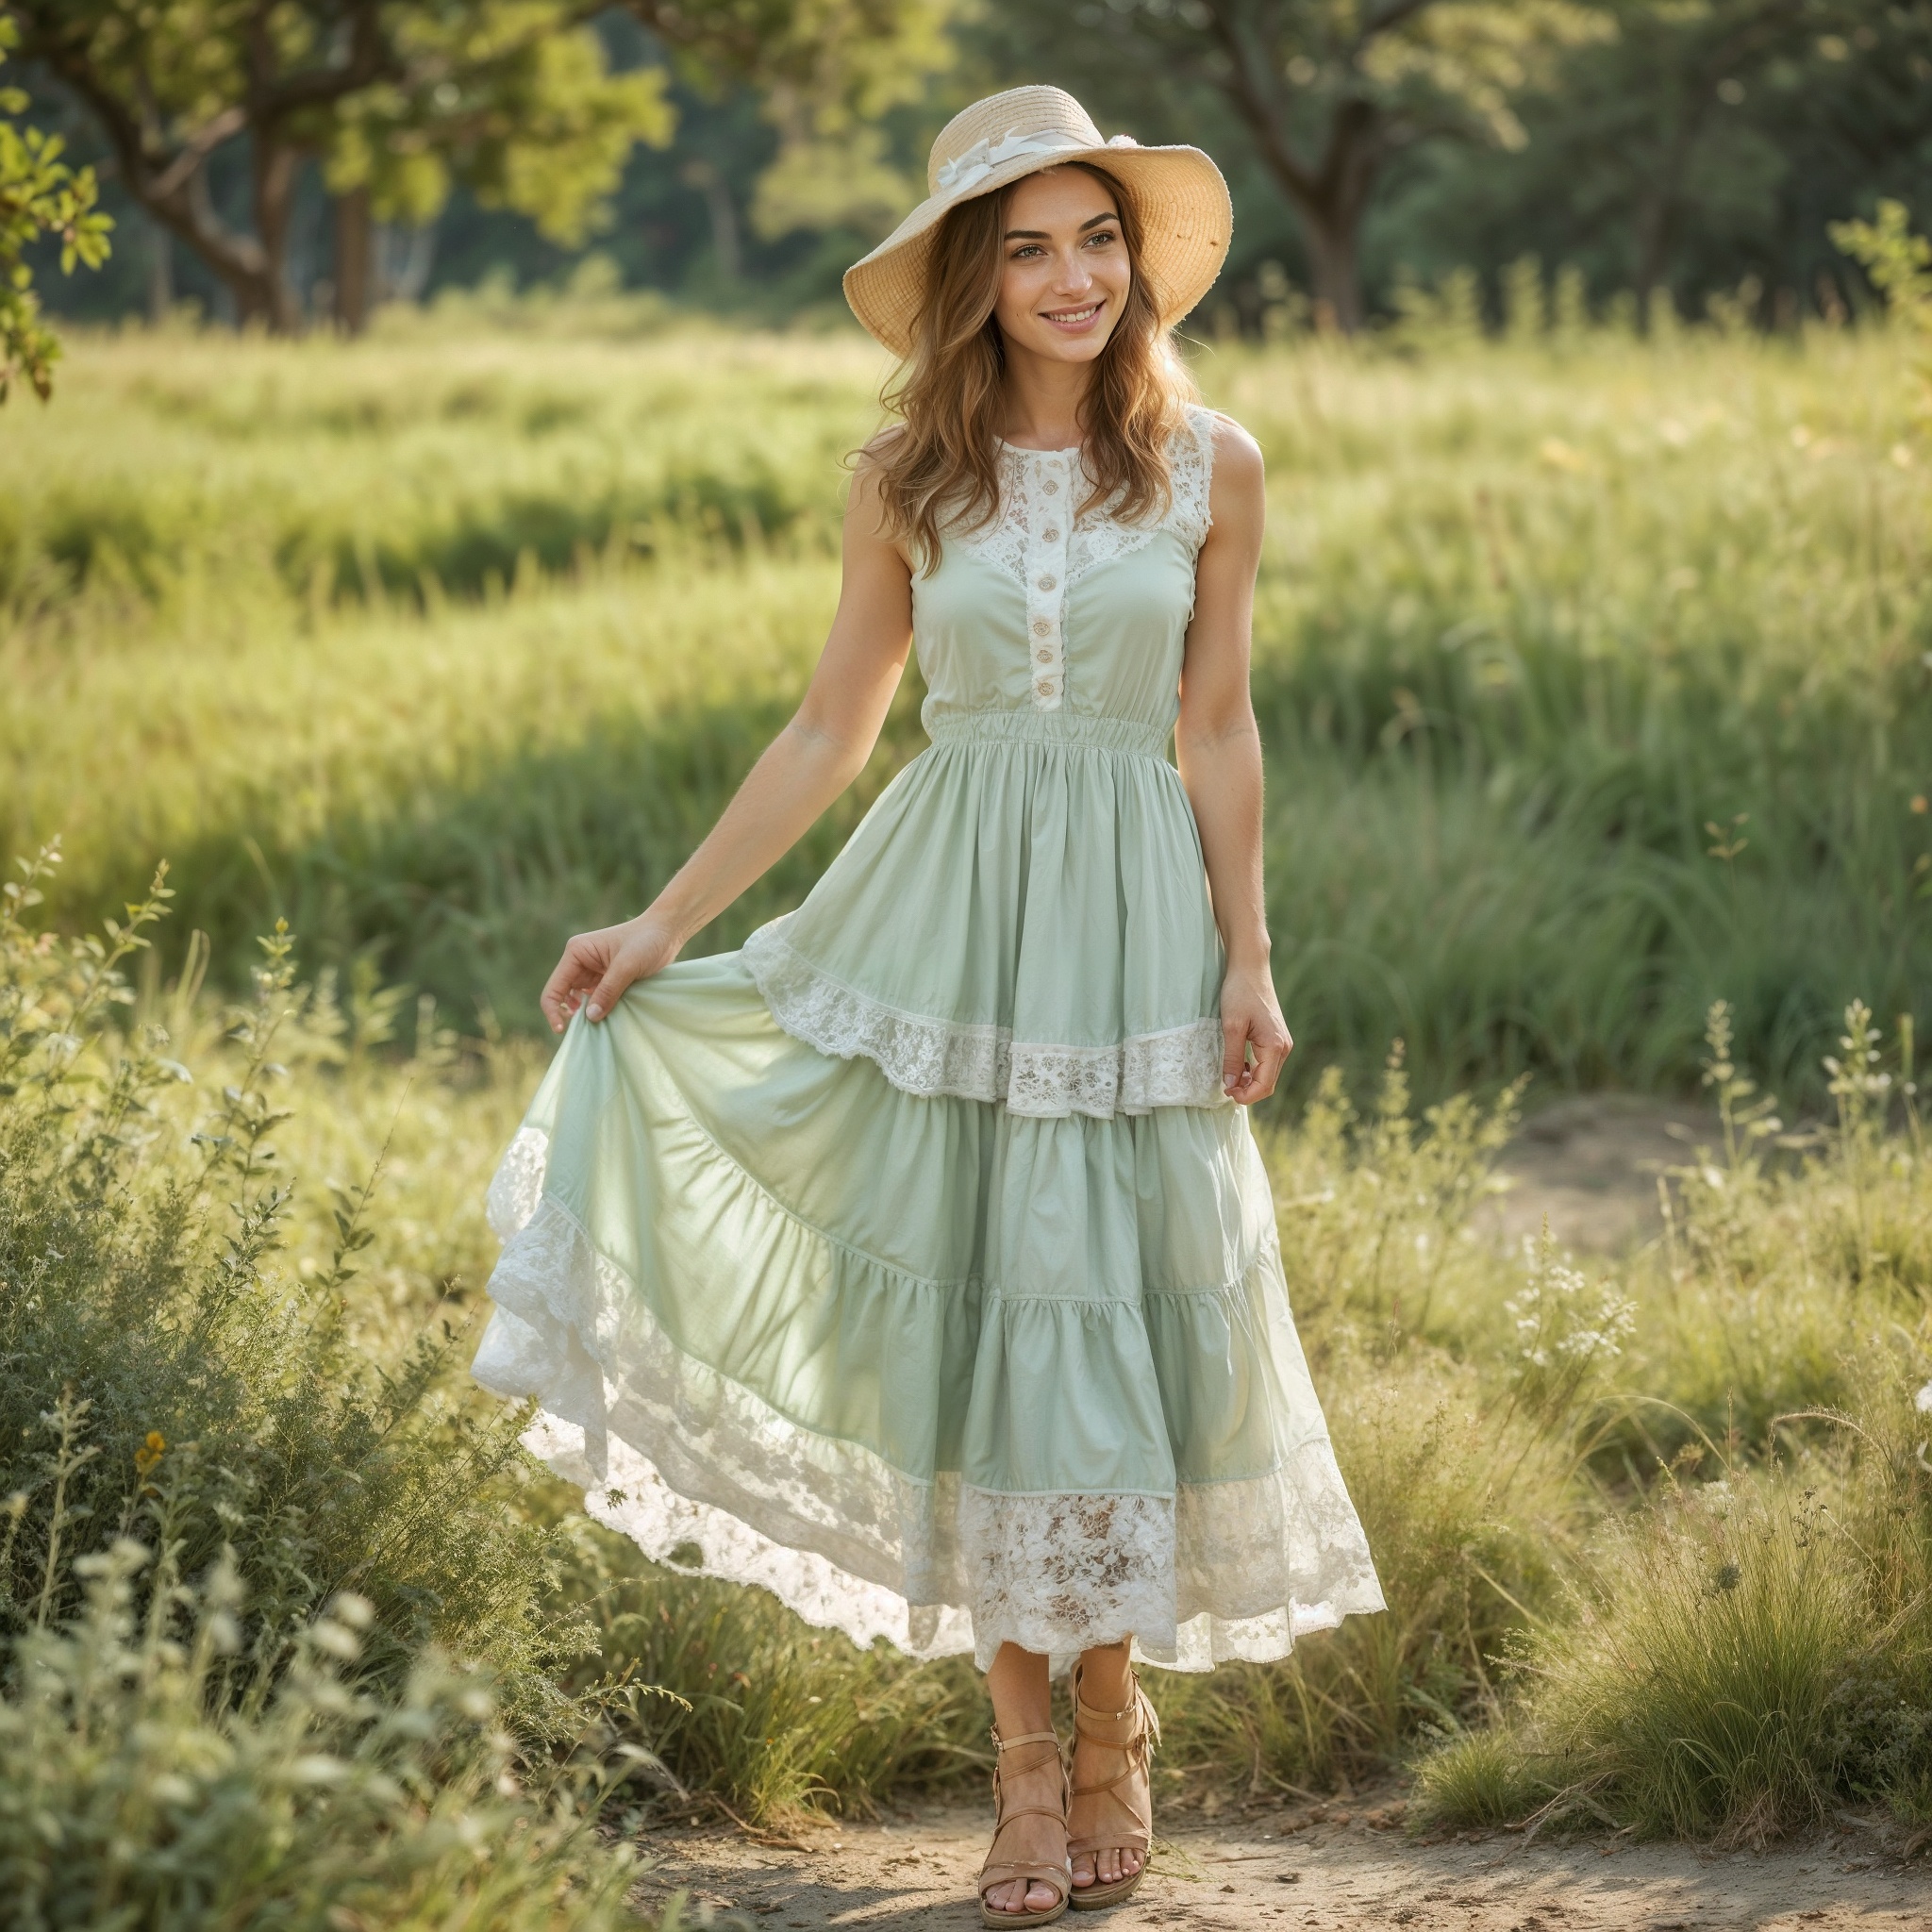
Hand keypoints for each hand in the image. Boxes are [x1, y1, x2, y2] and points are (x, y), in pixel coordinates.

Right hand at [540, 915, 683, 1032]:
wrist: (667, 932)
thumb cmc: (646, 941)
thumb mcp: (627, 966)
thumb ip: (608, 990)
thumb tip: (590, 1017)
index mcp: (576, 952)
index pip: (555, 987)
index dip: (553, 1010)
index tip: (563, 1030)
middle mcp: (579, 962)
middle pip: (564, 995)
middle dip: (572, 1014)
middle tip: (588, 1030)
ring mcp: (592, 971)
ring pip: (580, 1000)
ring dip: (587, 1013)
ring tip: (601, 1023)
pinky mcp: (605, 979)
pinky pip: (595, 999)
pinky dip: (599, 1009)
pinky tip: (609, 1016)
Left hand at [1220, 962, 1291, 1105]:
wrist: (1250, 968)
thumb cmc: (1240, 993)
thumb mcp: (1231, 1027)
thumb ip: (1233, 1058)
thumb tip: (1231, 1085)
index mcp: (1275, 1046)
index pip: (1264, 1085)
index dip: (1246, 1096)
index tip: (1227, 1094)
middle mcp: (1284, 1047)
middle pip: (1268, 1083)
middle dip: (1248, 1091)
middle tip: (1225, 1088)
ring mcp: (1282, 1042)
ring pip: (1268, 1074)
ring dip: (1250, 1081)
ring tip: (1230, 1078)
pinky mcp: (1276, 1038)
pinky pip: (1268, 1063)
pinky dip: (1254, 1070)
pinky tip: (1239, 1066)